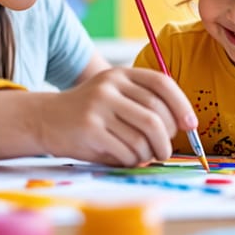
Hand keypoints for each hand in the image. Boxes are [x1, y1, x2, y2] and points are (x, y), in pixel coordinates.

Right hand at [38, 68, 197, 166]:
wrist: (43, 118)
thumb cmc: (89, 112)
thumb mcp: (115, 95)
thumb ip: (144, 103)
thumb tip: (184, 125)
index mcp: (121, 74)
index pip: (162, 84)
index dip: (181, 105)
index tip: (190, 125)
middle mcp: (110, 85)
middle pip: (157, 114)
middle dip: (167, 138)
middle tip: (163, 149)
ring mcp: (99, 106)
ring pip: (143, 136)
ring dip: (150, 153)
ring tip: (145, 156)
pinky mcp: (90, 128)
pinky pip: (126, 150)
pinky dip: (133, 160)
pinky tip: (126, 158)